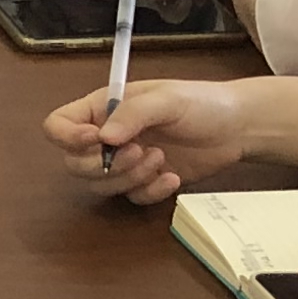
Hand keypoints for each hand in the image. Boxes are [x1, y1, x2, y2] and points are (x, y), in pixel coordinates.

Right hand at [42, 76, 251, 203]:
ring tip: (160, 160)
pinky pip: (131, 198)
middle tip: (139, 151)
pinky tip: (172, 176)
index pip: (58, 125)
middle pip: (74, 163)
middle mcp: (106, 137)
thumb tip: (104, 137)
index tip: (97, 140)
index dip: (67, 137)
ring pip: (100, 185)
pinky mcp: (145, 182)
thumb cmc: (202, 103)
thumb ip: (133, 114)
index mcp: (102, 109)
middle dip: (104, 164)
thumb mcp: (168, 100)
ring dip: (128, 178)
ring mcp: (124, 162)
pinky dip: (150, 192)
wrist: (239, 128)